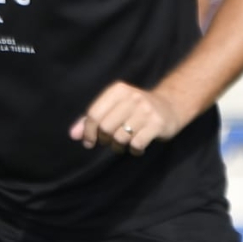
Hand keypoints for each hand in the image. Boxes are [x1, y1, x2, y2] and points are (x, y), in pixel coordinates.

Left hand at [70, 82, 184, 155]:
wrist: (170, 107)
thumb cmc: (134, 110)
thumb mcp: (114, 108)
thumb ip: (91, 120)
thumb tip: (73, 135)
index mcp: (118, 90)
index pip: (94, 114)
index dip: (88, 132)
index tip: (89, 142)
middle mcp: (133, 97)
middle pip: (105, 127)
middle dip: (104, 140)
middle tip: (110, 141)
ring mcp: (146, 110)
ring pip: (120, 137)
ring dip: (118, 147)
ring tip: (123, 144)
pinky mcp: (157, 124)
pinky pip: (136, 144)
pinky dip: (134, 151)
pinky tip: (137, 147)